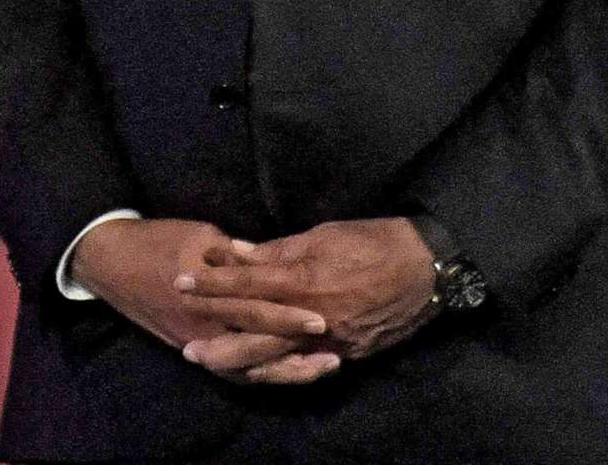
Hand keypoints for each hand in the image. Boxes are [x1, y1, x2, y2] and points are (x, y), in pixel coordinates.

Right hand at [69, 217, 342, 384]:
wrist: (112, 260)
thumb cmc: (159, 240)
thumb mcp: (201, 236)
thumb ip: (238, 256)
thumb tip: (274, 263)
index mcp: (205, 296)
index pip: (253, 310)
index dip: (287, 316)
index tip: (321, 317)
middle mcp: (202, 328)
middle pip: (255, 350)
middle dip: (295, 354)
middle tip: (334, 352)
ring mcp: (197, 343)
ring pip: (247, 370)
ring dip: (285, 371)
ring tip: (322, 368)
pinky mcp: (193, 350)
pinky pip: (233, 370)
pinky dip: (263, 373)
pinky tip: (290, 370)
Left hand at [177, 217, 439, 360]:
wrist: (426, 269)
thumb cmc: (372, 242)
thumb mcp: (321, 235)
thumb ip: (276, 250)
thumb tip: (235, 252)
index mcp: (303, 280)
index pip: (246, 285)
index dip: (211, 285)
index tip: (181, 282)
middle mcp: (311, 317)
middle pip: (254, 334)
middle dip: (218, 340)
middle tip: (187, 347)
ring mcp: (329, 341)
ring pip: (276, 359)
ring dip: (241, 362)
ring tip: (213, 363)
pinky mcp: (347, 353)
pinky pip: (304, 366)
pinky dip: (279, 370)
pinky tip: (259, 371)